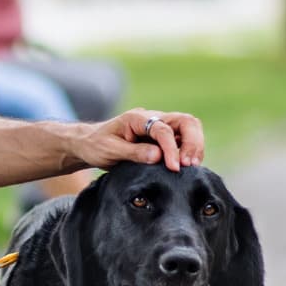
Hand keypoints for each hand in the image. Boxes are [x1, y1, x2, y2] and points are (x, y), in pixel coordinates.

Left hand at [74, 109, 204, 171]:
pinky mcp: (163, 137)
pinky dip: (190, 150)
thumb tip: (158, 156)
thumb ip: (134, 152)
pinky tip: (187, 166)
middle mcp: (153, 118)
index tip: (174, 167)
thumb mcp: (110, 150)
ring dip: (195, 146)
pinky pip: (184, 139)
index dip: (171, 148)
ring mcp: (160, 126)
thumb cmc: (97, 146)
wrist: (90, 144)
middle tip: (189, 165)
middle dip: (192, 142)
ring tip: (191, 167)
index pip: (163, 129)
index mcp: (138, 118)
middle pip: (186, 121)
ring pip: (189, 128)